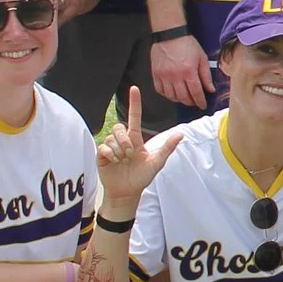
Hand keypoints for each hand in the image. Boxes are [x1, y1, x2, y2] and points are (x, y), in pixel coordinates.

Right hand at [96, 86, 182, 203]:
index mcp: (135, 139)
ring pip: (112, 138)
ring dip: (119, 151)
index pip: (134, 117)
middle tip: (130, 155)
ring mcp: (111, 147)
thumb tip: (180, 134)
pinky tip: (114, 162)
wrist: (127, 192)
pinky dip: (110, 155)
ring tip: (122, 161)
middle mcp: (123, 140)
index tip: (134, 88)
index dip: (134, 103)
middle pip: (120, 127)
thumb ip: (167, 148)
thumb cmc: (142, 177)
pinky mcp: (102, 155)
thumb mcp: (157, 162)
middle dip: (125, 141)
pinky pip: (103, 147)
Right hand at [150, 32, 211, 109]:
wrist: (170, 34)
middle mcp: (175, 76)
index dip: (200, 101)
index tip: (203, 105)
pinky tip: (173, 93)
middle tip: (194, 102)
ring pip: (171, 96)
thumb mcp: (202, 58)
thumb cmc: (187, 44)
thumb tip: (210, 89)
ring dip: (179, 100)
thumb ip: (206, 75)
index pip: (195, 92)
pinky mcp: (155, 74)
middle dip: (190, 102)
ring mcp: (163, 76)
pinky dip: (167, 95)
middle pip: (183, 97)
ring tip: (185, 98)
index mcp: (189, 71)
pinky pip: (160, 90)